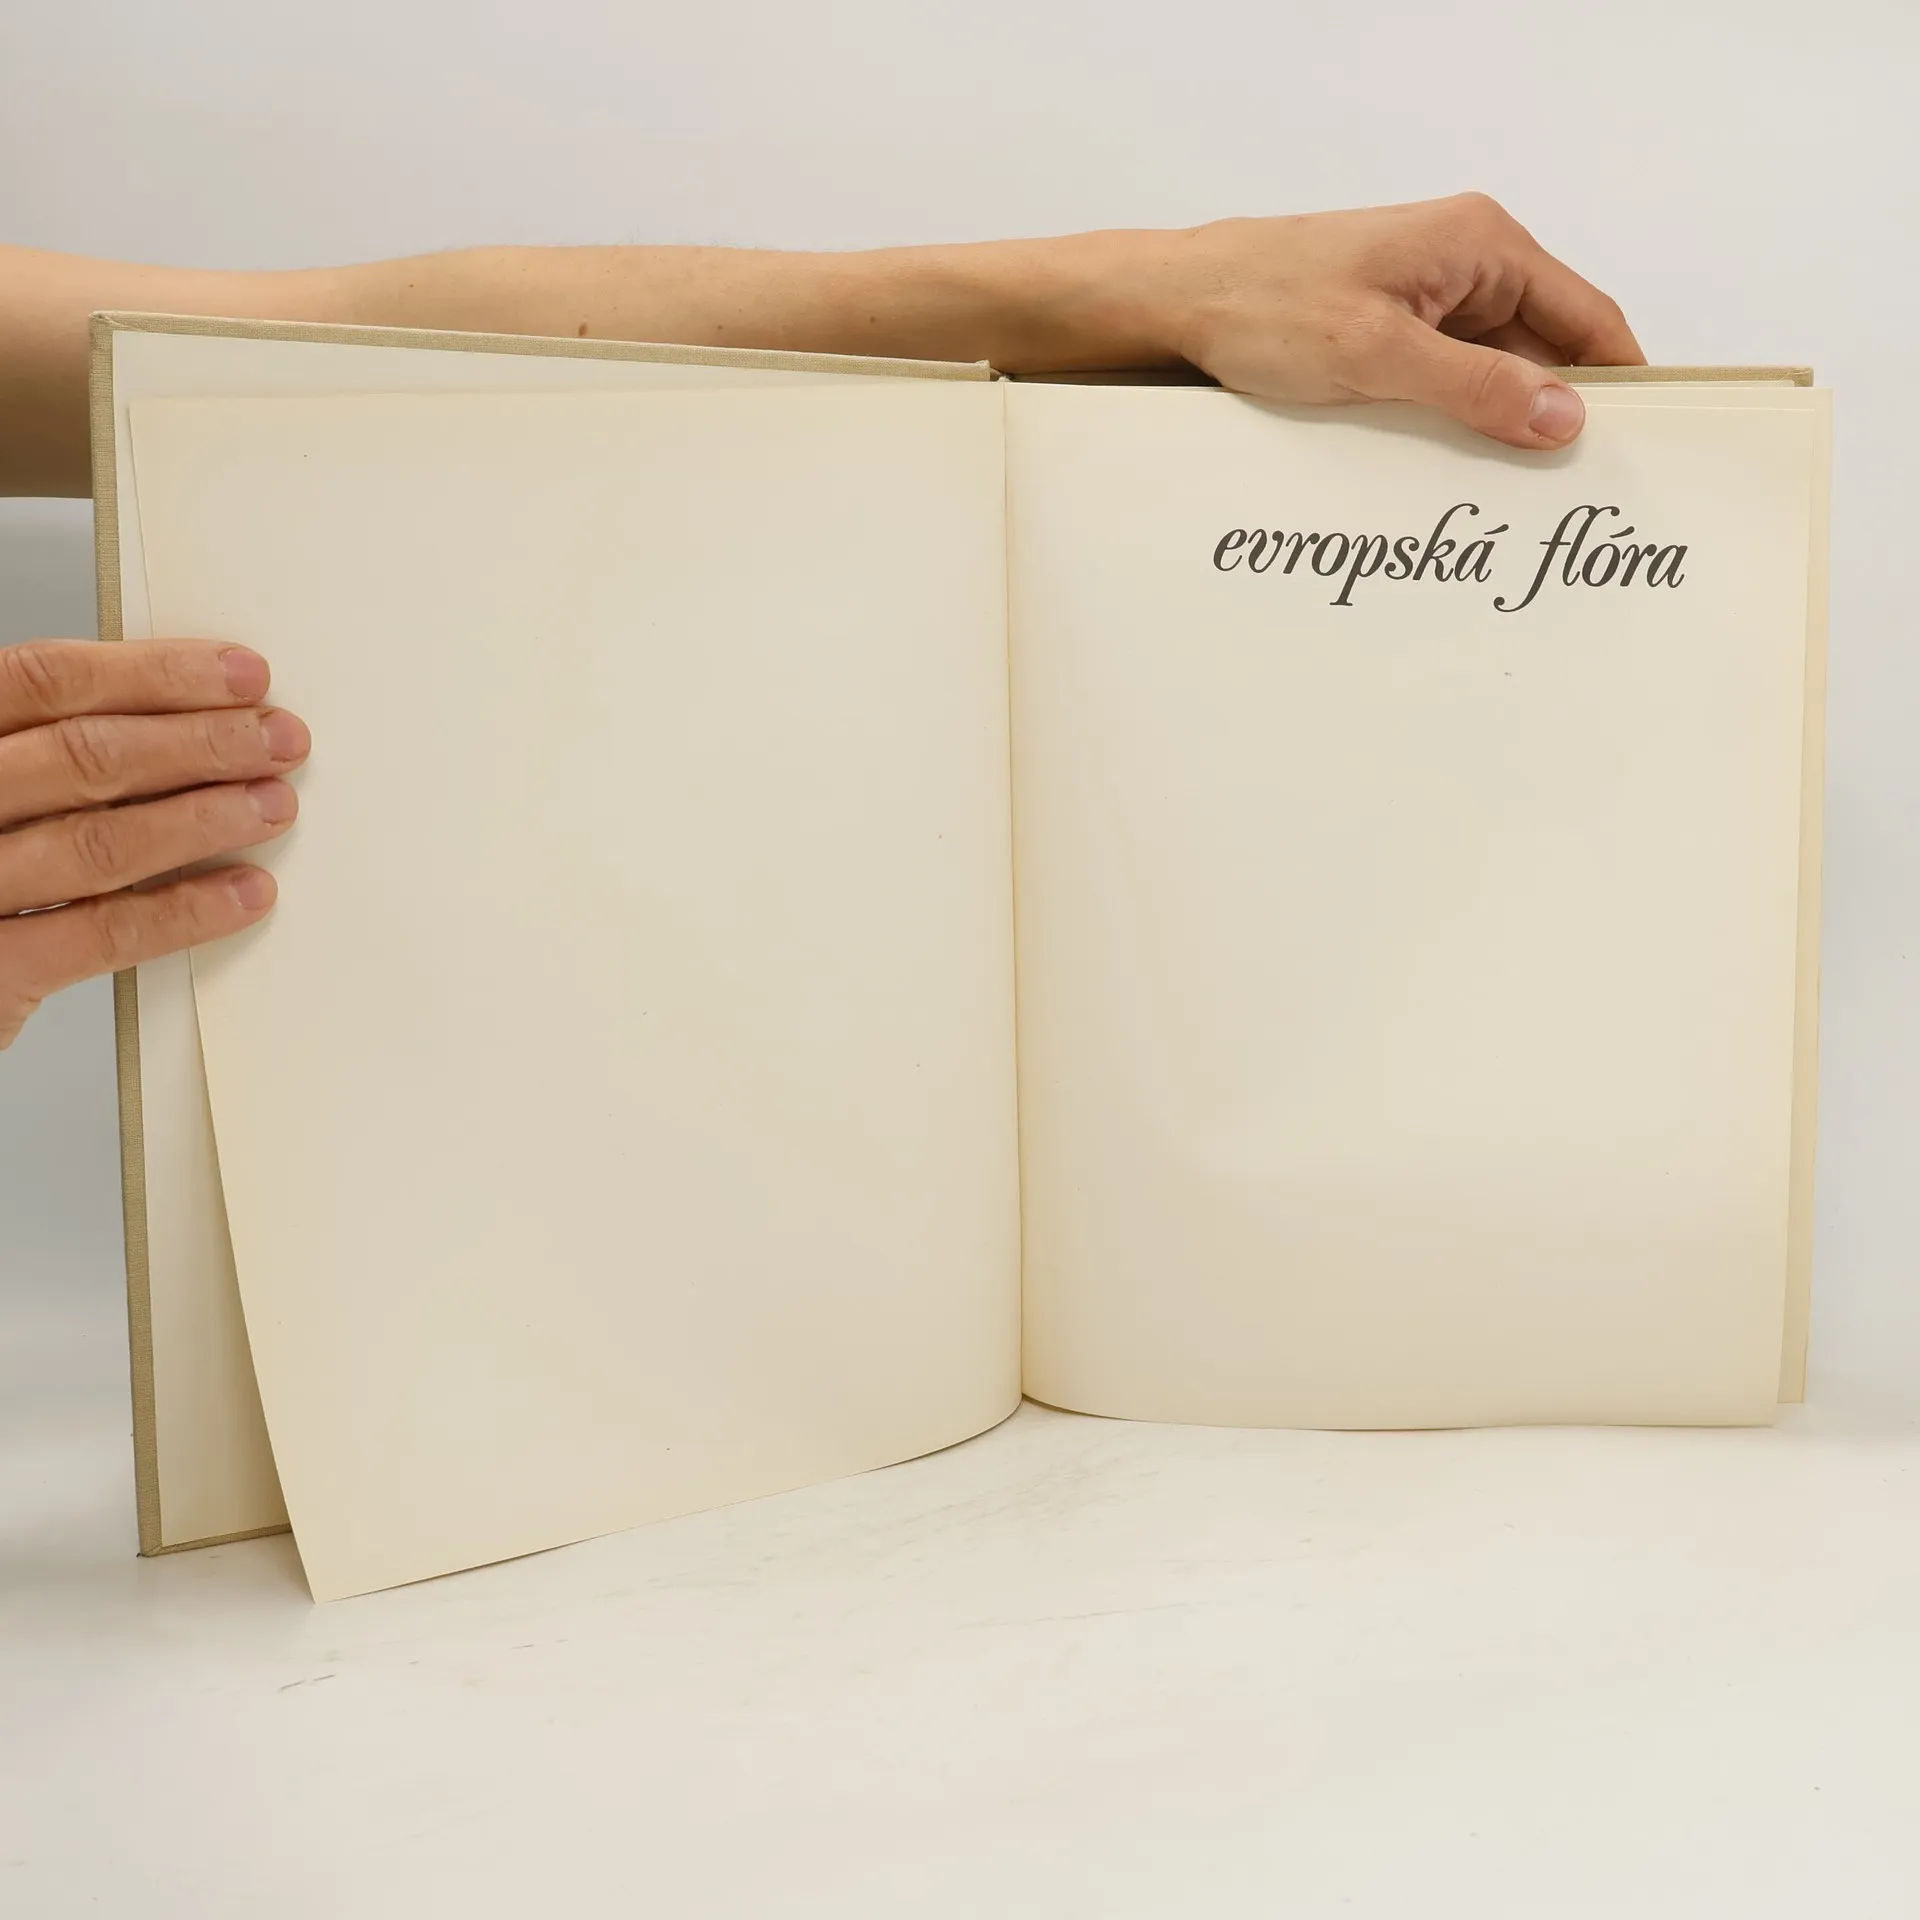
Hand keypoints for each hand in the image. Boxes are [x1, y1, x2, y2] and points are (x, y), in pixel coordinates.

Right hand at [0, 640, 307, 1047]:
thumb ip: (36, 754)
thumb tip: (169, 722)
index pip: (43, 680)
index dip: (154, 674)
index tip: (240, 675)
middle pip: (83, 756)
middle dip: (200, 743)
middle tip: (279, 739)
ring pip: (98, 840)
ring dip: (203, 819)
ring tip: (273, 804)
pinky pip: (99, 934)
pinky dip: (184, 911)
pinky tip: (244, 894)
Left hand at [1153, 193, 1644, 449]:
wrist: (1181, 300)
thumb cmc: (1267, 304)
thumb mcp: (1379, 355)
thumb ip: (1477, 388)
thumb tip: (1565, 418)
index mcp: (1482, 245)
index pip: (1587, 316)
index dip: (1618, 380)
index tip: (1644, 442)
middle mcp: (1466, 264)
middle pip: (1544, 349)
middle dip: (1557, 415)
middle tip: (1574, 492)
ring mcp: (1428, 298)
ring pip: (1493, 372)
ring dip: (1500, 426)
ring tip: (1518, 496)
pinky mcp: (1392, 329)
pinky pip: (1447, 380)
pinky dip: (1456, 422)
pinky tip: (1455, 472)